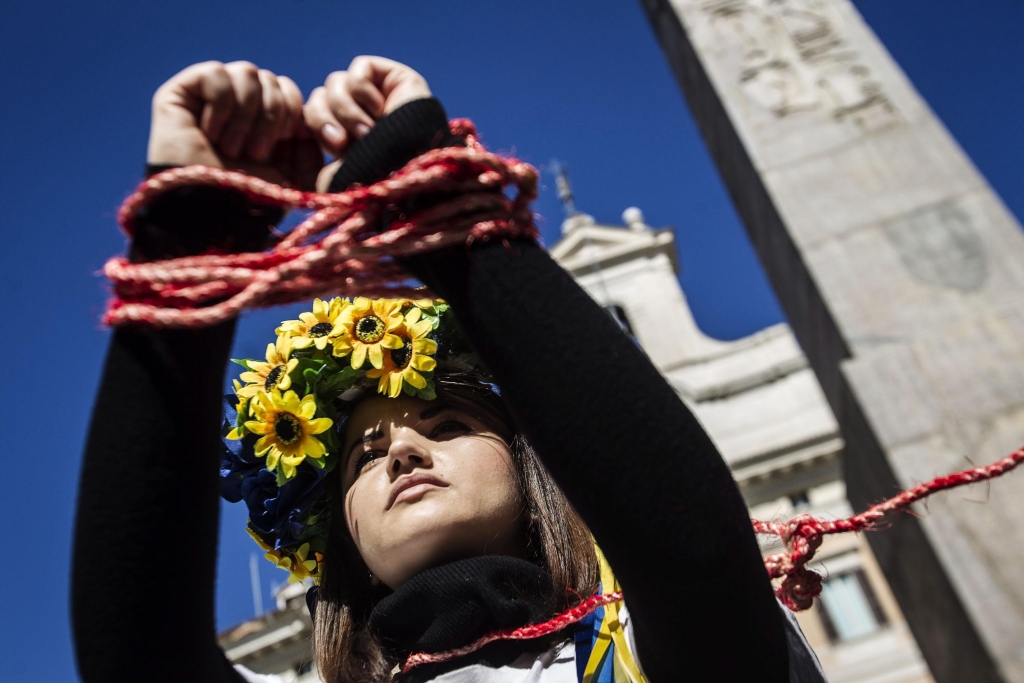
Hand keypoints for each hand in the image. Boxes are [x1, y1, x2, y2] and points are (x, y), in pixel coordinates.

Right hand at [147, 61, 321, 188]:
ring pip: (248, 73)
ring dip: (245, 117)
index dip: (291, 115)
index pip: (289, 91)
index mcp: (265, 121)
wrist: (210, 211)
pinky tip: (209, 133)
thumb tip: (318, 124)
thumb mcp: (293, 177)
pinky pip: (217, 73)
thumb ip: (311, 150)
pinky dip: (220, 106)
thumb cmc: (250, 201)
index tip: (277, 149)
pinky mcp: (183, 91)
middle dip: (270, 120)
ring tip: (230, 148)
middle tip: (253, 154)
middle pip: (272, 80)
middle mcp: (239, 105)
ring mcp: (211, 96)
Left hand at [304, 56, 431, 190]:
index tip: (335, 147)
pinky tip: (381, 109)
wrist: (407, 169)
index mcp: (346, 135)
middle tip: (344, 142)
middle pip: (320, 96)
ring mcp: (376, 93)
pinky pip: (358, 69)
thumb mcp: (336, 174)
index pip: (312, 112)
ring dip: (346, 109)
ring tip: (368, 130)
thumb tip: (301, 132)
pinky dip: (363, 90)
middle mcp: (359, 113)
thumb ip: (317, 153)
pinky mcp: (393, 76)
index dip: (317, 124)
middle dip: (327, 119)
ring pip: (336, 82)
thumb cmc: (375, 180)